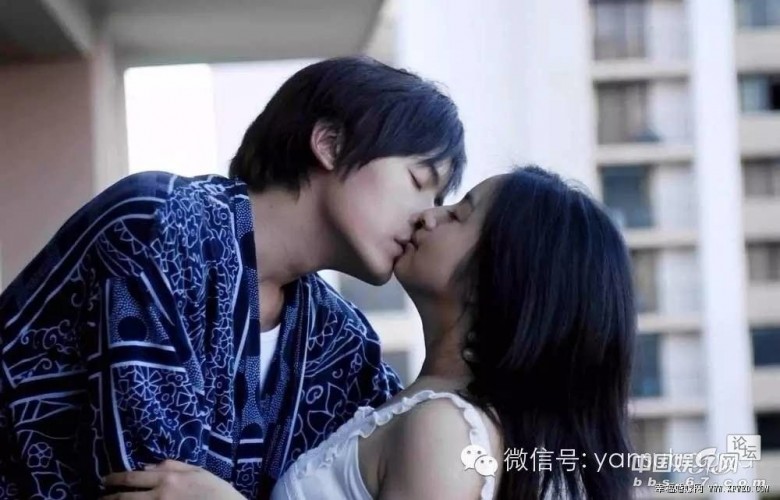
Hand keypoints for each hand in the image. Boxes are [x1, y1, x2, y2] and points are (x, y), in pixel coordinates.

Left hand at [101, 459, 245, 499]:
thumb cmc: (215, 489)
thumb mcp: (196, 470)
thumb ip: (171, 465)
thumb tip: (146, 467)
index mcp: (168, 478)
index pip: (133, 477)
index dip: (115, 479)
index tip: (104, 480)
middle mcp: (159, 495)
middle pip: (125, 496)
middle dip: (109, 496)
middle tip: (99, 496)